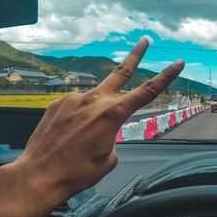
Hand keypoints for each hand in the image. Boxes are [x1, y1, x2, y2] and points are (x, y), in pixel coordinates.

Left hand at [0, 37, 183, 216]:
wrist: (39, 175)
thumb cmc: (76, 171)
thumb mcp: (108, 158)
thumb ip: (112, 136)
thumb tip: (103, 129)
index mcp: (112, 114)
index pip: (147, 92)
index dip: (166, 77)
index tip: (178, 63)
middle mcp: (93, 100)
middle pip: (120, 72)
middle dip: (135, 55)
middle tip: (144, 41)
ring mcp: (73, 99)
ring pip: (92, 103)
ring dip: (92, 116)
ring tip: (80, 140)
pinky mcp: (56, 103)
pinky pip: (73, 109)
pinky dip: (75, 121)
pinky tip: (66, 137)